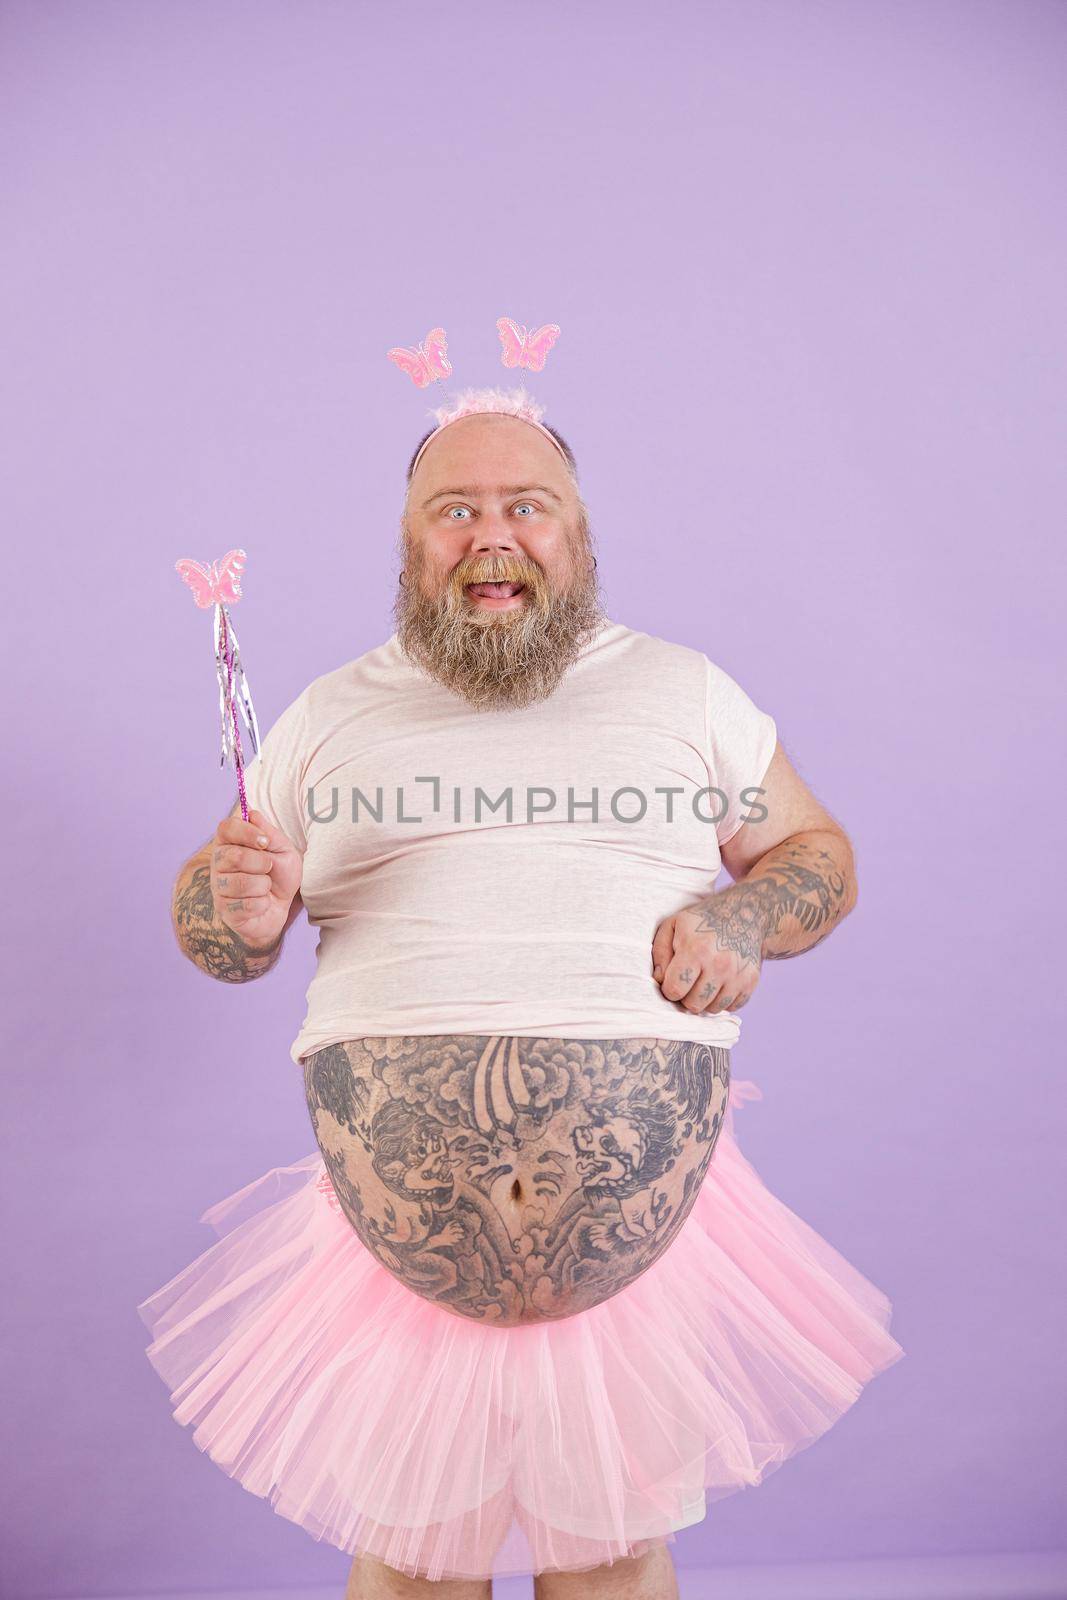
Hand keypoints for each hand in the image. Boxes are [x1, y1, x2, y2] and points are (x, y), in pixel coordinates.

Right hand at [210, 807, 301, 951]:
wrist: (280, 907)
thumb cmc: (279, 876)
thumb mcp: (284, 851)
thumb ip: (270, 833)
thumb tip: (252, 814)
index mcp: (230, 843)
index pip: (226, 828)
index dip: (246, 832)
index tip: (264, 841)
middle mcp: (218, 863)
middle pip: (234, 856)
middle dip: (261, 862)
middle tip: (269, 867)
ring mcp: (219, 887)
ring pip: (240, 883)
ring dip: (263, 885)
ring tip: (266, 887)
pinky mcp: (224, 910)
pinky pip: (245, 905)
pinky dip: (262, 904)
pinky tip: (261, 902)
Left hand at [651, 884, 765, 1014]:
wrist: (744, 914)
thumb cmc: (702, 921)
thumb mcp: (673, 925)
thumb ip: (660, 953)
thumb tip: (659, 980)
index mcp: (696, 949)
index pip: (674, 990)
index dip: (669, 987)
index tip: (672, 979)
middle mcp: (719, 964)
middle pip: (693, 1004)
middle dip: (686, 996)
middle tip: (689, 980)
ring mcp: (737, 975)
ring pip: (712, 1009)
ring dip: (705, 999)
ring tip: (704, 980)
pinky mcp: (751, 982)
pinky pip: (731, 1007)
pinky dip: (723, 999)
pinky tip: (719, 982)